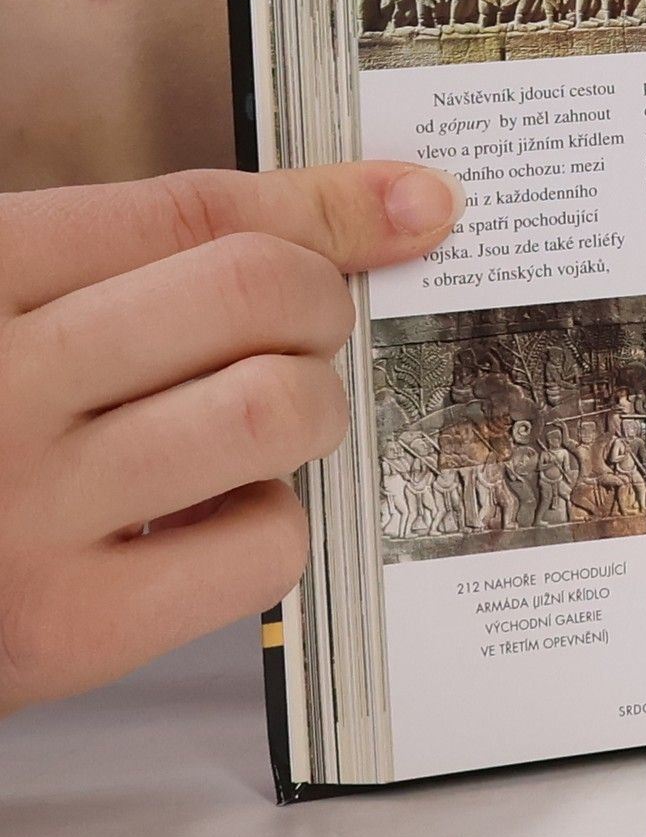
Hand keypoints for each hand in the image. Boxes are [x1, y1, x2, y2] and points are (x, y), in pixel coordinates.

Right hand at [0, 160, 460, 713]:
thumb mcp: (7, 306)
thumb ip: (134, 259)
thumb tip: (359, 214)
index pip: (193, 212)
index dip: (329, 204)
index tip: (414, 203)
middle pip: (252, 293)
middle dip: (322, 301)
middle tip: (309, 328)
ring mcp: (27, 515)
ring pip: (274, 410)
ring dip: (310, 404)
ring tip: (266, 416)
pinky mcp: (65, 634)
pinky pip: (261, 544)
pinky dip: (271, 520)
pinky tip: (209, 514)